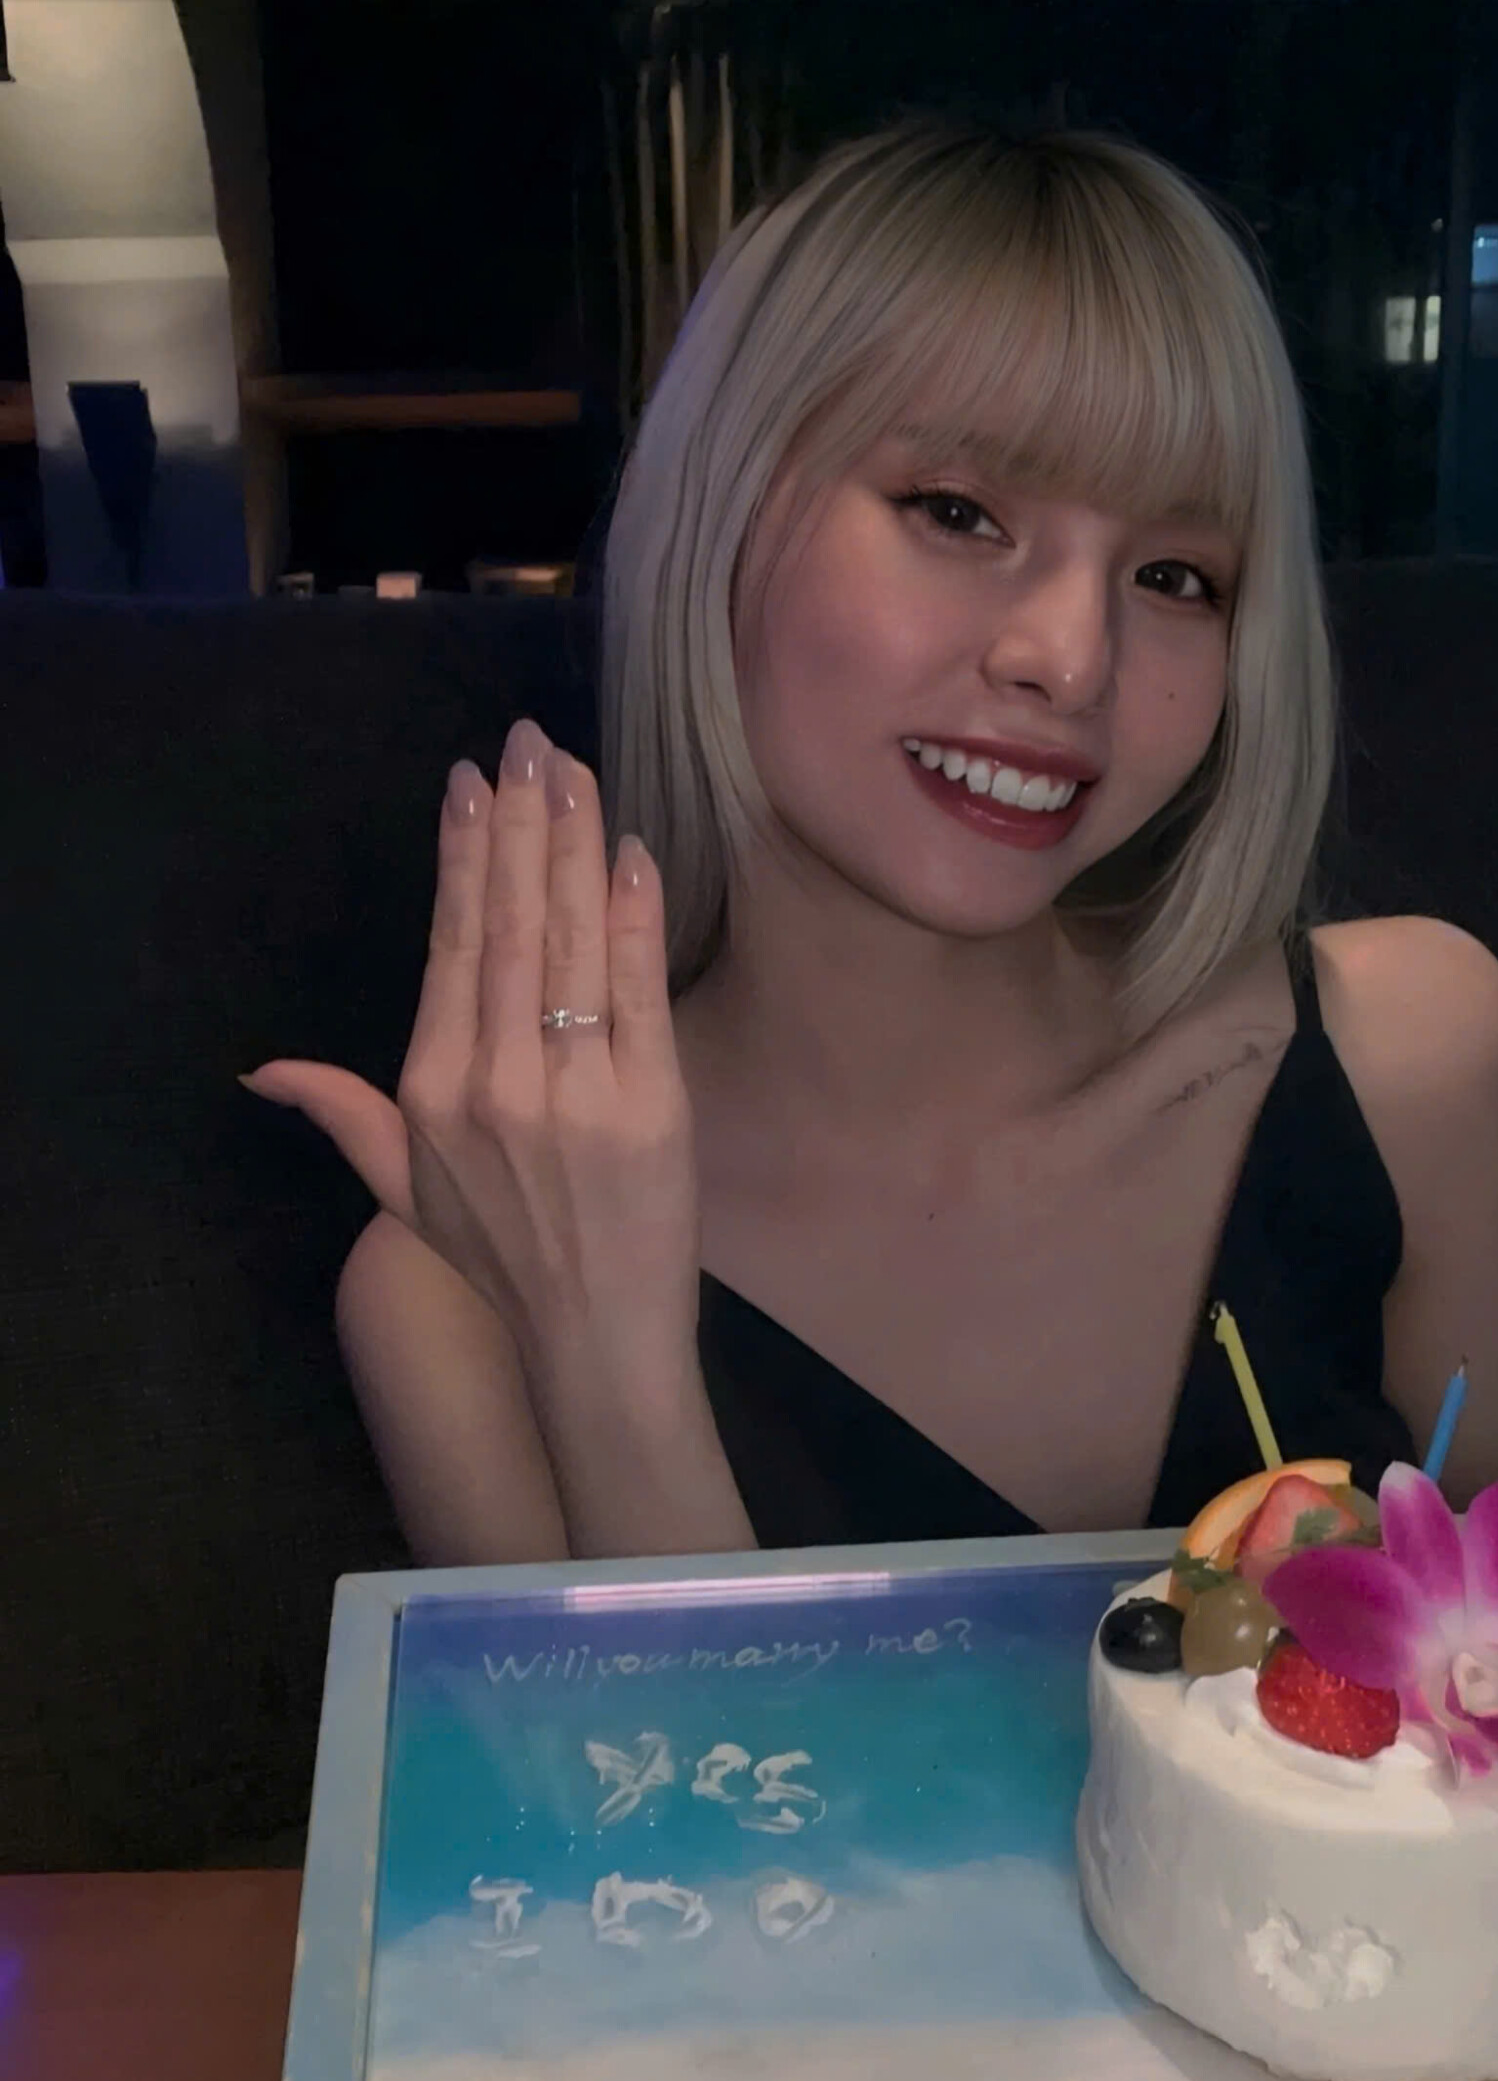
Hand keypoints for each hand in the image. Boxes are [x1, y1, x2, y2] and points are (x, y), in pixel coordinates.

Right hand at [240, 720, 700, 1382]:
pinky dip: (633, 920)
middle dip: (521, 825)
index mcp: (435, 1090)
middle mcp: (497, 1081)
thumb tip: (265, 1070)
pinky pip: (637, 993)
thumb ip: (347, 1116)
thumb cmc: (505, 1261)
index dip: (462, 857)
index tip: (471, 783)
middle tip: (530, 744)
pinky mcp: (649, 1104)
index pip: (449, 945)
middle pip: (507, 926)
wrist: (597, 1336)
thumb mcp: (407, 1193)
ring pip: (568, 945)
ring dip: (575, 848)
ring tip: (577, 773)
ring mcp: (575, 1090)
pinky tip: (632, 854)